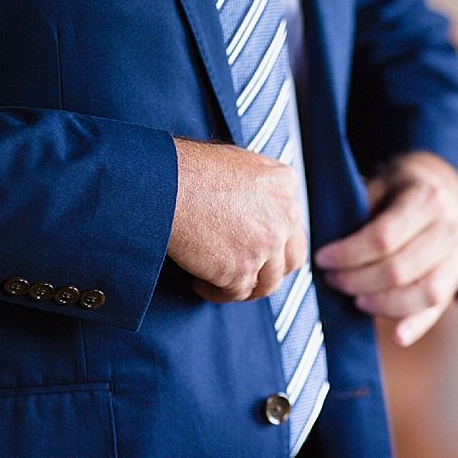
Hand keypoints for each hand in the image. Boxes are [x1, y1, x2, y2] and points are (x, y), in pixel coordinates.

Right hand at [167, 138, 307, 302]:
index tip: (260, 248)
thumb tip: (256, 209)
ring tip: (223, 281)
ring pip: (267, 283)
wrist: (165, 186)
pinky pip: (236, 294)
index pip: (292, 225)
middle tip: (250, 272)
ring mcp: (265, 245)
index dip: (276, 242)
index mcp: (284, 185)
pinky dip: (218, 293)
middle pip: (291, 259)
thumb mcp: (238, 163)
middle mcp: (283, 216)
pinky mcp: (241, 270)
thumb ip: (259, 188)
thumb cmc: (189, 170)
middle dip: (271, 271)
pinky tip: (203, 283)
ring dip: (246, 287)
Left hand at [315, 151, 457, 346]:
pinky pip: (439, 308)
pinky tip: (398, 336)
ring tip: (356, 301)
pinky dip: (418, 325)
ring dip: (383, 304)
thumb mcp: (381, 183)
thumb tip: (328, 240)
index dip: (348, 254)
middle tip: (333, 280)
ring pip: (423, 293)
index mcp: (426, 200)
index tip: (322, 260)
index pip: (382, 237)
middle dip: (358, 281)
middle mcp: (448, 229)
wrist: (447, 189)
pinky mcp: (457, 278)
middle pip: (400, 269)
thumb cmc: (402, 190)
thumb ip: (360, 209)